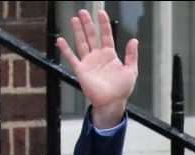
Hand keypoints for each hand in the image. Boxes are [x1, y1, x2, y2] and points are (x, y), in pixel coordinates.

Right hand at [56, 9, 138, 127]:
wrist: (112, 102)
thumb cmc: (122, 88)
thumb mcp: (131, 70)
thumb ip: (131, 55)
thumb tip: (134, 40)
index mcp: (110, 55)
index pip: (106, 36)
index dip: (104, 24)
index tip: (101, 13)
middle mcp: (98, 56)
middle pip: (92, 36)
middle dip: (88, 24)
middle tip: (83, 12)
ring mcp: (89, 62)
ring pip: (82, 43)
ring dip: (78, 31)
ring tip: (74, 19)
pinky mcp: (81, 70)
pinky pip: (72, 58)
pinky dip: (65, 49)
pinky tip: (60, 40)